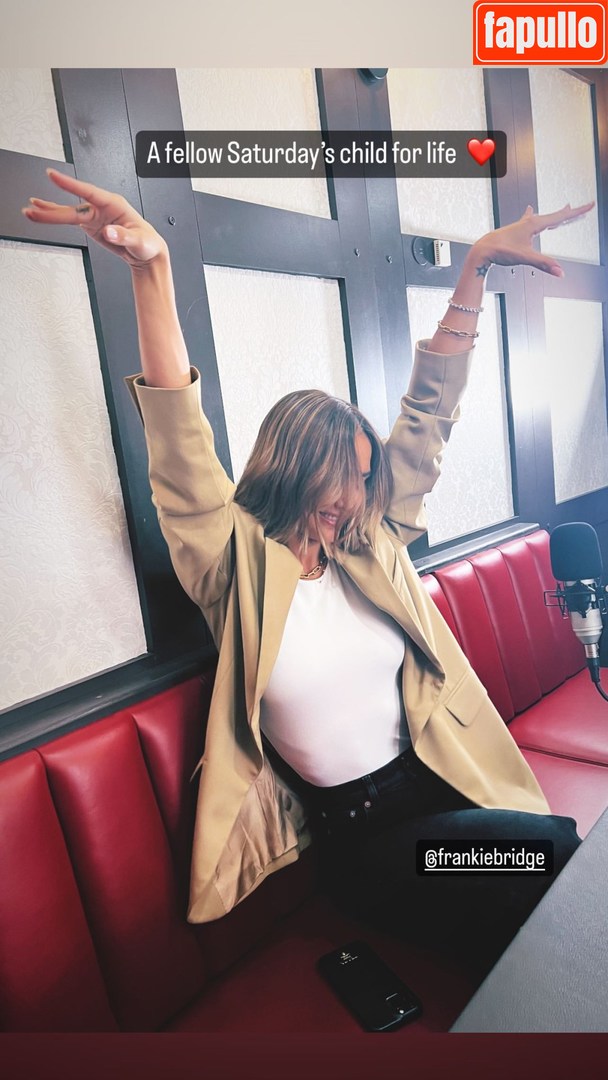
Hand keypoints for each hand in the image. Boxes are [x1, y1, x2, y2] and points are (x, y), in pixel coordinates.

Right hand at [22, 169, 166, 269]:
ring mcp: (95, 214)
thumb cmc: (147, 243)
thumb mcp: (139, 241)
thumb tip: (109, 231)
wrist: (147, 252)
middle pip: (73, 206)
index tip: (54, 176)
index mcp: (114, 204)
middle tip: (33, 207)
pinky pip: (70, 219)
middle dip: (52, 208)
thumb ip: (123, 236)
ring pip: (68, 212)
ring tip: (30, 210)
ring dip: (49, 212)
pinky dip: (56, 216)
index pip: (88, 191)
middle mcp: (102, 206)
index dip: (70, 184)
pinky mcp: (91, 224)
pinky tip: (42, 213)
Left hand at [471, 201, 594, 277]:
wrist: (482, 250)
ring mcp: (522, 226)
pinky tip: (530, 209)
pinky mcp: (516, 231)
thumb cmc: (500, 250)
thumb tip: (560, 272)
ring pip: (544, 218)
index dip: (578, 212)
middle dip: (571, 213)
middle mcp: (529, 222)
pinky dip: (535, 215)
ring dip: (557, 214)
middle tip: (583, 208)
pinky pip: (530, 220)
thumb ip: (543, 264)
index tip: (591, 204)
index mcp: (534, 224)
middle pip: (555, 216)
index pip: (561, 217)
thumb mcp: (525, 258)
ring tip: (566, 208)